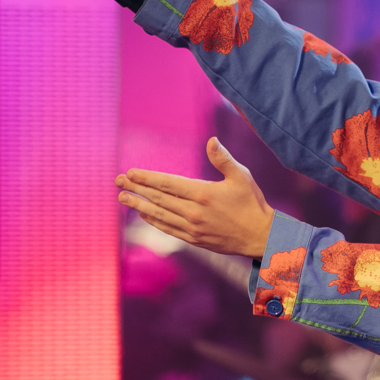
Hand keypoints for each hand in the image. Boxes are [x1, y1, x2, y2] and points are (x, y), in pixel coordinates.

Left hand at [117, 138, 274, 257]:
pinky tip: (143, 214)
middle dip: (136, 188)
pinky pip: (168, 229)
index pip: (168, 184)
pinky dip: (153, 221)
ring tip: (122, 197)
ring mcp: (192, 228)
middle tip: (118, 181)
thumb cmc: (252, 203)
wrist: (260, 236)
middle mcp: (194, 212)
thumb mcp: (242, 176)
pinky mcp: (194, 240)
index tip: (131, 172)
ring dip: (139, 205)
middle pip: (158, 198)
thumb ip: (223, 159)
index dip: (147, 178)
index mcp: (204, 194)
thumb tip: (211, 140)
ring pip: (159, 215)